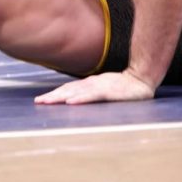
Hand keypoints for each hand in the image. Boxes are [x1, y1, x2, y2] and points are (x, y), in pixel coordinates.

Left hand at [34, 71, 155, 104]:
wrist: (142, 79)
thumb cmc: (123, 87)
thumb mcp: (104, 89)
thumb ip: (92, 93)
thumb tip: (75, 100)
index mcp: (90, 84)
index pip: (68, 89)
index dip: (54, 94)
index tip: (40, 100)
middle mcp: (92, 83)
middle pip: (68, 90)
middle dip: (52, 96)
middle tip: (38, 102)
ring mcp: (100, 86)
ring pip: (77, 92)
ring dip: (61, 97)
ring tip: (48, 102)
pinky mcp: (110, 91)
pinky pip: (92, 95)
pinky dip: (80, 99)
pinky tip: (70, 102)